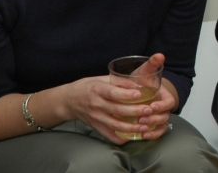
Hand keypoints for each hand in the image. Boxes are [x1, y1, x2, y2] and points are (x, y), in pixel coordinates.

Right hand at [62, 53, 176, 143]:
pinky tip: (131, 137)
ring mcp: (96, 117)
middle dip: (135, 111)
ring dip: (131, 127)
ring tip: (145, 126)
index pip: (112, 93)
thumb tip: (138, 83)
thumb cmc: (88, 87)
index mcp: (97, 90)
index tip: (139, 95)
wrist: (68, 101)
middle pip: (117, 110)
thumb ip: (118, 81)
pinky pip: (108, 135)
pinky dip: (120, 138)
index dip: (126, 94)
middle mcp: (96, 105)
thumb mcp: (101, 79)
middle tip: (149, 110)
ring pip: (115, 125)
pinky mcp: (95, 127)